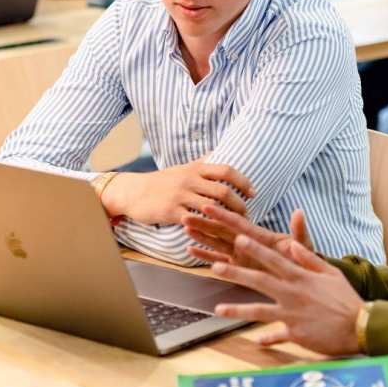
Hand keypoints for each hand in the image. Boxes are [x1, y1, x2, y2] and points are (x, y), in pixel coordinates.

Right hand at [99, 160, 253, 224]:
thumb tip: (218, 152)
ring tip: (235, 225)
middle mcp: (190, 180)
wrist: (134, 192)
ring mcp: (180, 196)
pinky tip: (217, 234)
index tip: (253, 192)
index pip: (226, 170)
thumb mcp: (182, 168)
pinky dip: (208, 227)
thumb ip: (201, 162)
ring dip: (227, 218)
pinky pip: (195, 221)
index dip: (243, 181)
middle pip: (222, 190)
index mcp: (195, 168)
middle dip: (239, 203)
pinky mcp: (171, 212)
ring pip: (211, 207)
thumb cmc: (162, 181)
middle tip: (247, 213)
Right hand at [183, 204, 310, 266]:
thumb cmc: (304, 260)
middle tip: (186, 214)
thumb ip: (299, 232)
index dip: (223, 214)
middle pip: (222, 231)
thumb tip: (299, 212)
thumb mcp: (303, 246)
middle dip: (204, 223)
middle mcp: (247, 243)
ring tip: (184, 227)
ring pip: (216, 243)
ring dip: (201, 235)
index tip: (208, 204)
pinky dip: (204, 256)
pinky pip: (218, 260)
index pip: (238, 223)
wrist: (305, 281)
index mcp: (260, 236)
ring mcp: (241, 255)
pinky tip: (190, 250)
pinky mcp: (239, 267)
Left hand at [211, 235, 364, 354]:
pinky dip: (267, 338)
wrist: (359, 326)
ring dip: (236, 309)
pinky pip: (276, 335)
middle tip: (216, 267)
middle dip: (235, 273)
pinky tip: (257, 342)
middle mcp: (292, 294)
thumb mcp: (330, 272)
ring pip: (258, 311)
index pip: (273, 259)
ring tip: (218, 309)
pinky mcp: (295, 334)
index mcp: (300, 277)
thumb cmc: (346, 298)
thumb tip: (291, 246)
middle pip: (258, 281)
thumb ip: (309, 259)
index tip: (237, 238)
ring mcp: (291, 314)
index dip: (254, 249)